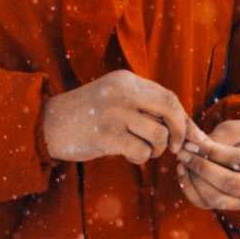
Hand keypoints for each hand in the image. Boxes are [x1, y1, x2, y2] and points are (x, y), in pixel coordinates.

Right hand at [40, 69, 199, 165]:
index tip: (193, 136)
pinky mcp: (106, 136)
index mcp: (126, 80)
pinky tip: (127, 154)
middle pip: (170, 109)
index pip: (168, 96)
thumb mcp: (114, 98)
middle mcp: (123, 92)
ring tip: (142, 150)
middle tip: (177, 148)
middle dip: (181, 132)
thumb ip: (144, 105)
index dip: (184, 118)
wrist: (47, 124)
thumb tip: (185, 124)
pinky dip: (140, 158)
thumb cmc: (86, 116)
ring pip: (159, 134)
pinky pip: (142, 151)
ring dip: (157, 149)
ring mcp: (114, 113)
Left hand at [168, 113, 239, 213]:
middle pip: (228, 183)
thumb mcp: (238, 130)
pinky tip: (183, 171)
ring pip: (215, 198)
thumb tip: (192, 143)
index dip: (211, 151)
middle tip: (182, 152)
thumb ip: (218, 136)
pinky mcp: (228, 208)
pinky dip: (189, 189)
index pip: (236, 159)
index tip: (190, 143)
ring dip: (193, 179)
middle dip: (201, 168)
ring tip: (182, 160)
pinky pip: (204, 204)